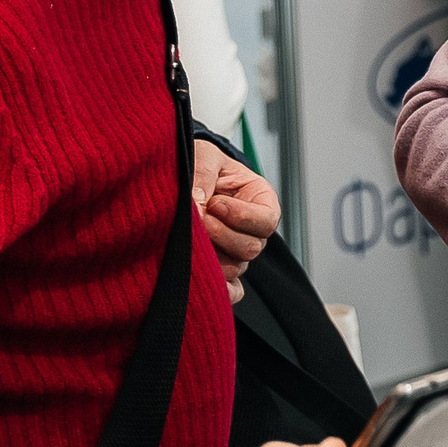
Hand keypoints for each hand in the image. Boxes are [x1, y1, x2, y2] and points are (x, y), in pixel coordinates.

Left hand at [194, 139, 277, 302]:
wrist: (180, 174)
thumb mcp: (205, 156)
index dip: (242, 216)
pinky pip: (231, 290)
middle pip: (251, 248)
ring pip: (235, 267)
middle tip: (197, 218)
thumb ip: (203, 174)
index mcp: (260, 200)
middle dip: (222, 234)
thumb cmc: (201, 163)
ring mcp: (235, 252)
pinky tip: (204, 281)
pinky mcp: (219, 269)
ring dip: (211, 255)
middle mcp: (251, 230)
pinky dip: (221, 290)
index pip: (267, 220)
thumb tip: (196, 203)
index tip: (216, 203)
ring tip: (188, 237)